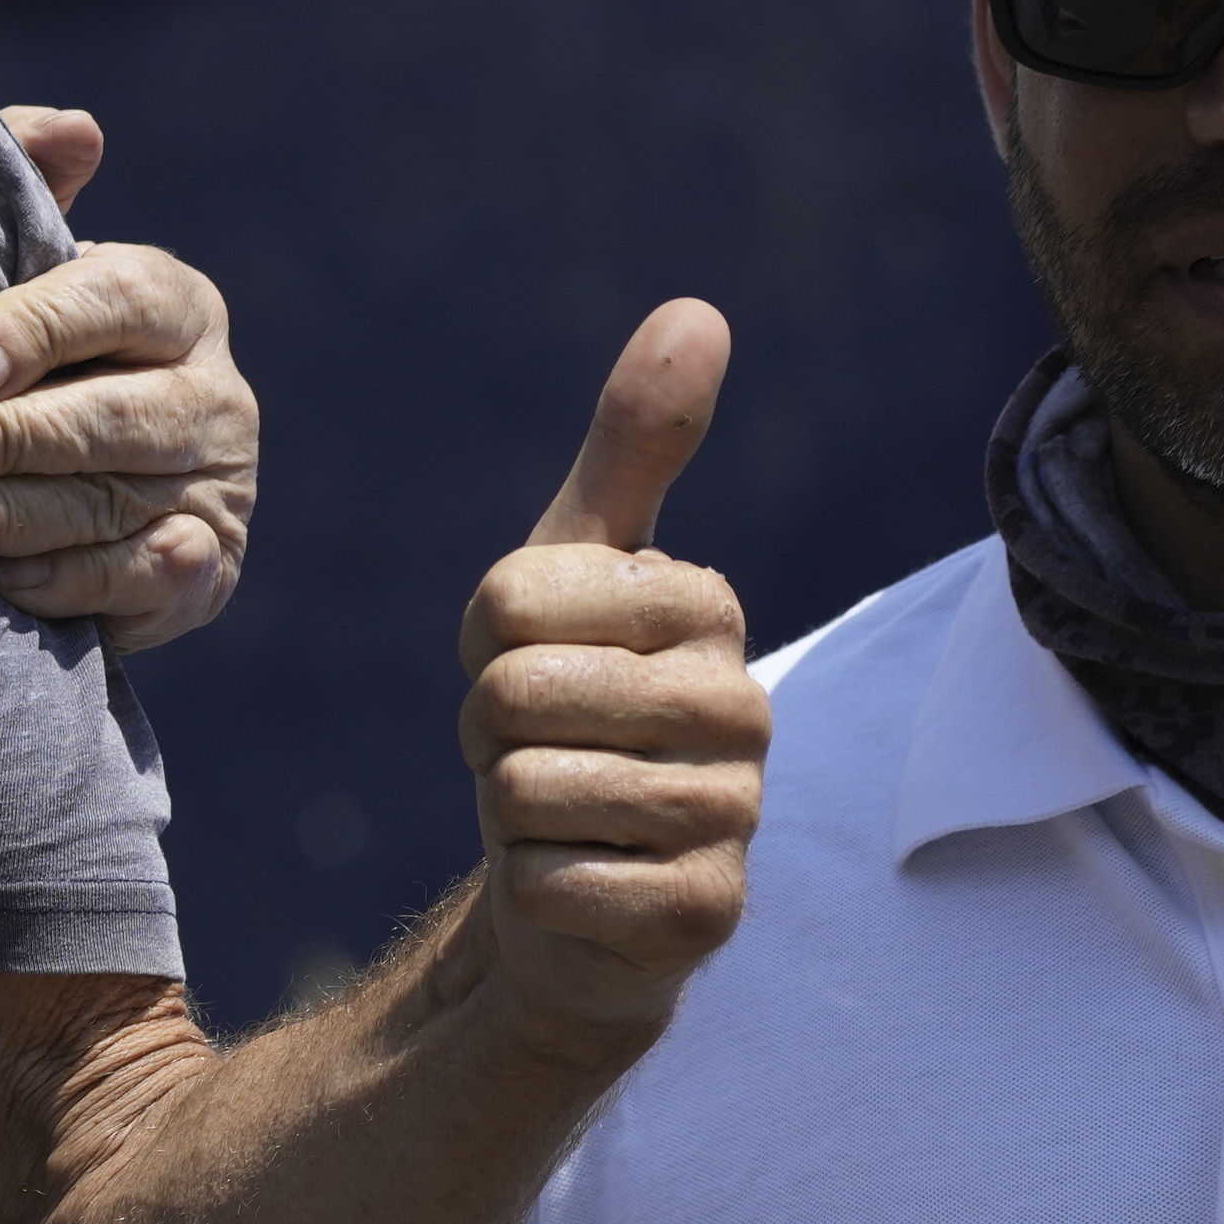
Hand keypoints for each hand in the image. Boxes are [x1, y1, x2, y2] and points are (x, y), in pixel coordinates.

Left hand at [0, 108, 256, 648]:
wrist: (60, 485)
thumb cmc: (18, 355)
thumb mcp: (17, 268)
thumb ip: (26, 186)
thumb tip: (74, 129)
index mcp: (171, 302)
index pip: (116, 300)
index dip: (35, 330)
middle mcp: (212, 392)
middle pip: (107, 416)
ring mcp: (218, 484)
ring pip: (107, 505)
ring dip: (5, 521)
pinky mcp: (204, 570)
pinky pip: (138, 581)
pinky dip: (70, 584)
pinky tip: (2, 586)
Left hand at [450, 303, 767, 1063]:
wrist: (586, 884)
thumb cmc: (573, 707)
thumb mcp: (577, 568)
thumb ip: (633, 446)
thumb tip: (699, 310)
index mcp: (703, 606)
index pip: (506, 600)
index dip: (482, 647)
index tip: (528, 668)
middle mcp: (742, 704)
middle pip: (515, 696)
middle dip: (489, 733)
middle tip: (537, 750)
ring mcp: (736, 815)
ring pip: (525, 789)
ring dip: (508, 811)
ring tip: (560, 810)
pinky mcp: (705, 913)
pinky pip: (547, 881)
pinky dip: (531, 888)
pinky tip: (581, 882)